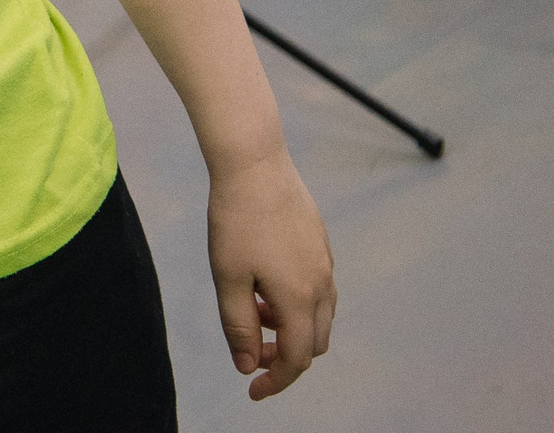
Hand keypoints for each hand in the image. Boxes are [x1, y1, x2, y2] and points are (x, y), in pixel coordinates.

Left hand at [207, 149, 335, 400]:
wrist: (254, 164)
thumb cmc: (235, 220)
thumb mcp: (228, 278)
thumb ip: (239, 326)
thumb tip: (247, 366)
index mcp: (299, 299)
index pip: (296, 359)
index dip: (275, 381)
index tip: (251, 390)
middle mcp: (322, 286)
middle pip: (313, 343)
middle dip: (284, 357)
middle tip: (249, 349)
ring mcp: (325, 264)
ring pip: (319, 317)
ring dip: (290, 329)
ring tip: (253, 309)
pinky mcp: (321, 245)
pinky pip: (318, 291)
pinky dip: (296, 304)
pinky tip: (264, 283)